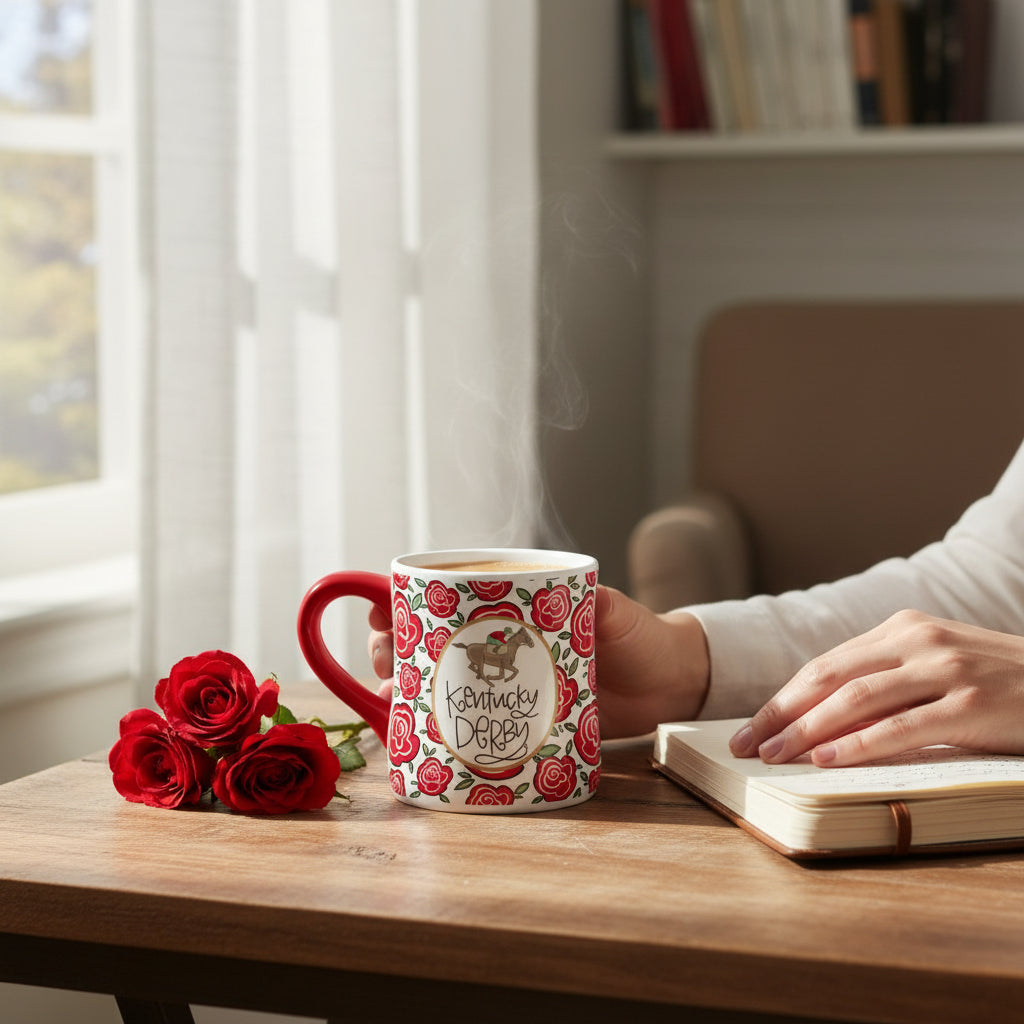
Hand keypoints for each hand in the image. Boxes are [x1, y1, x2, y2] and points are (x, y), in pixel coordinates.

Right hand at [367, 585, 710, 737]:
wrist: (669, 685)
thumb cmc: (639, 637)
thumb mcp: (615, 614)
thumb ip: (599, 602)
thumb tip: (583, 594)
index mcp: (514, 607)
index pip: (448, 596)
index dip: (407, 601)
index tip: (380, 611)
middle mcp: (500, 644)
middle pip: (432, 641)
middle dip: (394, 647)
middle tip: (383, 660)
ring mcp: (505, 682)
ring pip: (442, 681)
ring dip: (408, 688)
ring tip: (390, 700)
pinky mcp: (517, 718)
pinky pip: (471, 719)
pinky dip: (440, 727)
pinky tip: (416, 736)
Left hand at [729, 609, 1023, 766]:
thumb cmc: (997, 684)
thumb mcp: (936, 667)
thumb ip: (886, 681)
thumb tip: (816, 722)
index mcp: (902, 628)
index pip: (826, 665)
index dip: (782, 699)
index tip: (750, 729)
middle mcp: (919, 640)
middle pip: (830, 678)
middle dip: (781, 714)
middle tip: (746, 746)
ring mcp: (947, 669)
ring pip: (858, 698)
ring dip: (808, 730)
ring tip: (775, 756)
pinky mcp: (973, 702)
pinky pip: (903, 726)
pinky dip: (859, 743)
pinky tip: (828, 759)